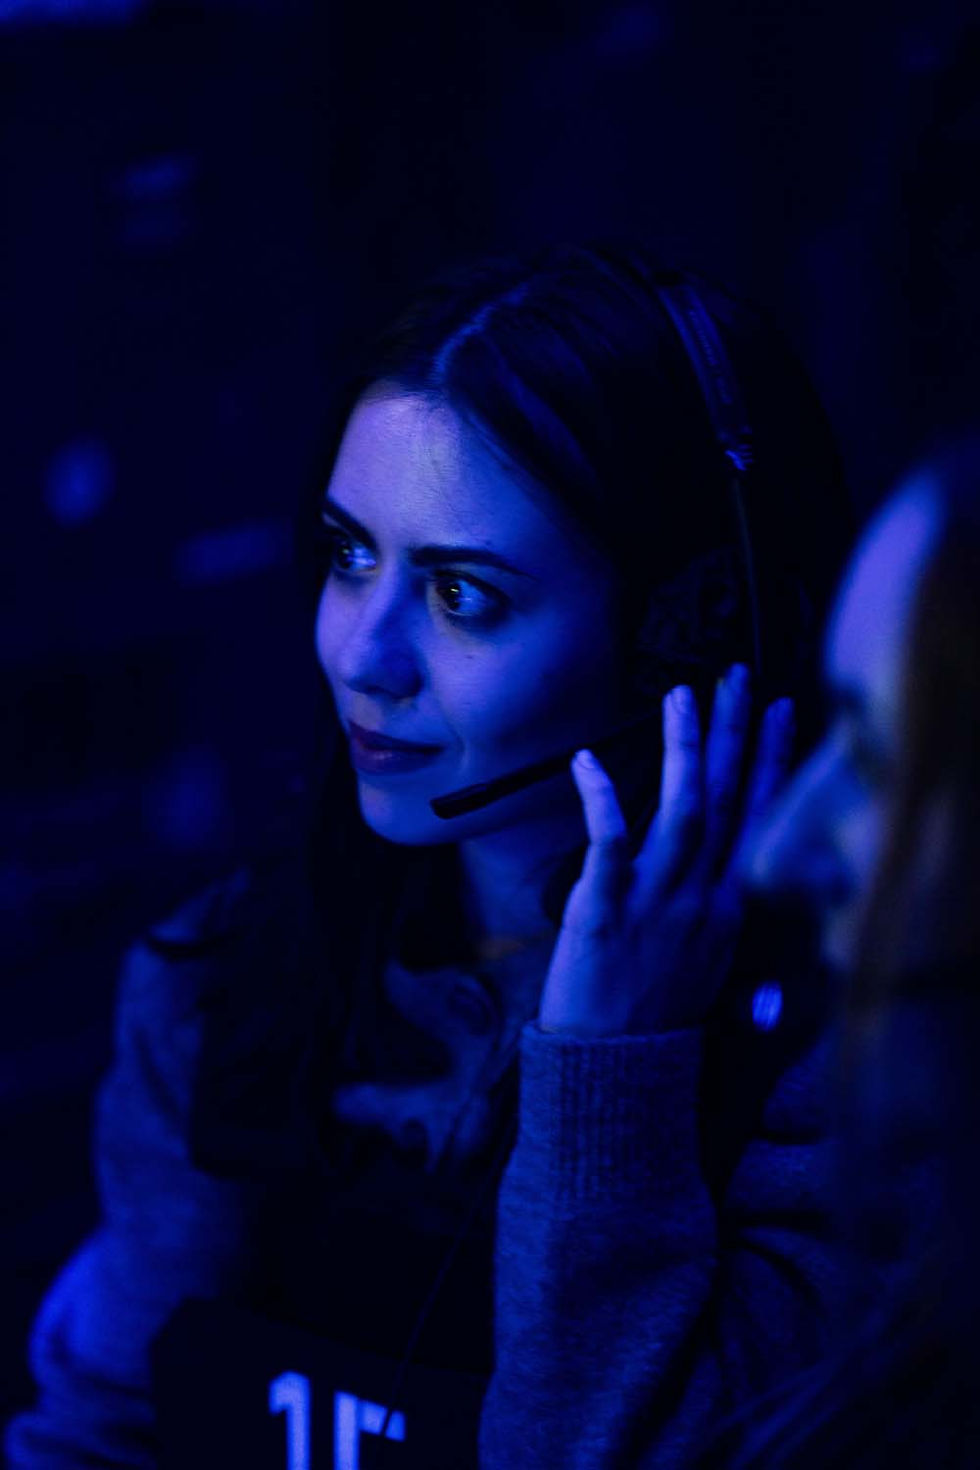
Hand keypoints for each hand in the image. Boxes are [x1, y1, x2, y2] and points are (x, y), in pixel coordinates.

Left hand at [539, 665, 794, 1036]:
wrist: (613, 1069)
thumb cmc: (651, 1014)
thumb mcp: (705, 962)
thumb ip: (712, 908)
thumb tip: (718, 870)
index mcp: (729, 907)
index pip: (759, 818)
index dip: (768, 761)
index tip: (778, 711)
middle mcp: (703, 898)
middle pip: (729, 801)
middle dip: (736, 734)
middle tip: (738, 677)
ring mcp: (656, 904)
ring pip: (683, 812)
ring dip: (686, 750)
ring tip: (684, 695)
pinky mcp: (603, 912)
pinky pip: (608, 845)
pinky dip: (601, 800)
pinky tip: (589, 759)